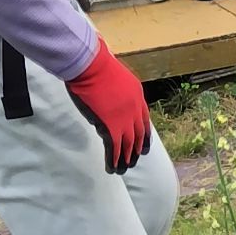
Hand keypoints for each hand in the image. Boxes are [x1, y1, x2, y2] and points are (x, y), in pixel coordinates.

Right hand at [67, 41, 151, 173]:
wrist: (91, 65)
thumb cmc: (97, 65)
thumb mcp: (116, 77)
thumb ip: (118, 92)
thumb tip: (111, 103)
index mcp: (138, 96)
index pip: (145, 119)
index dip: (145, 135)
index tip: (145, 145)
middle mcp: (135, 109)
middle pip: (139, 134)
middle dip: (137, 149)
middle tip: (135, 159)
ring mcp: (124, 118)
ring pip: (128, 144)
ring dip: (126, 158)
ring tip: (124, 169)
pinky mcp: (111, 126)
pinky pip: (114, 147)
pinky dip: (114, 159)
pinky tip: (112, 168)